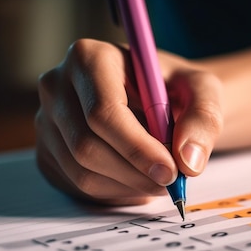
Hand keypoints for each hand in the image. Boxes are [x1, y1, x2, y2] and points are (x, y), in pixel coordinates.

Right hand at [36, 39, 222, 205]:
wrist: (158, 100)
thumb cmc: (176, 89)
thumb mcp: (203, 90)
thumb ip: (203, 118)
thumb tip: (188, 161)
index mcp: (89, 57)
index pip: (102, 111)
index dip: (136, 148)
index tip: (171, 171)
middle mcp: (57, 85)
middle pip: (86, 145)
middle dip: (133, 173)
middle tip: (170, 184)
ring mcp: (46, 121)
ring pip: (80, 171)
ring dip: (127, 187)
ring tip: (158, 181)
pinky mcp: (47, 152)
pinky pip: (76, 186)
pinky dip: (114, 193)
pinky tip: (137, 182)